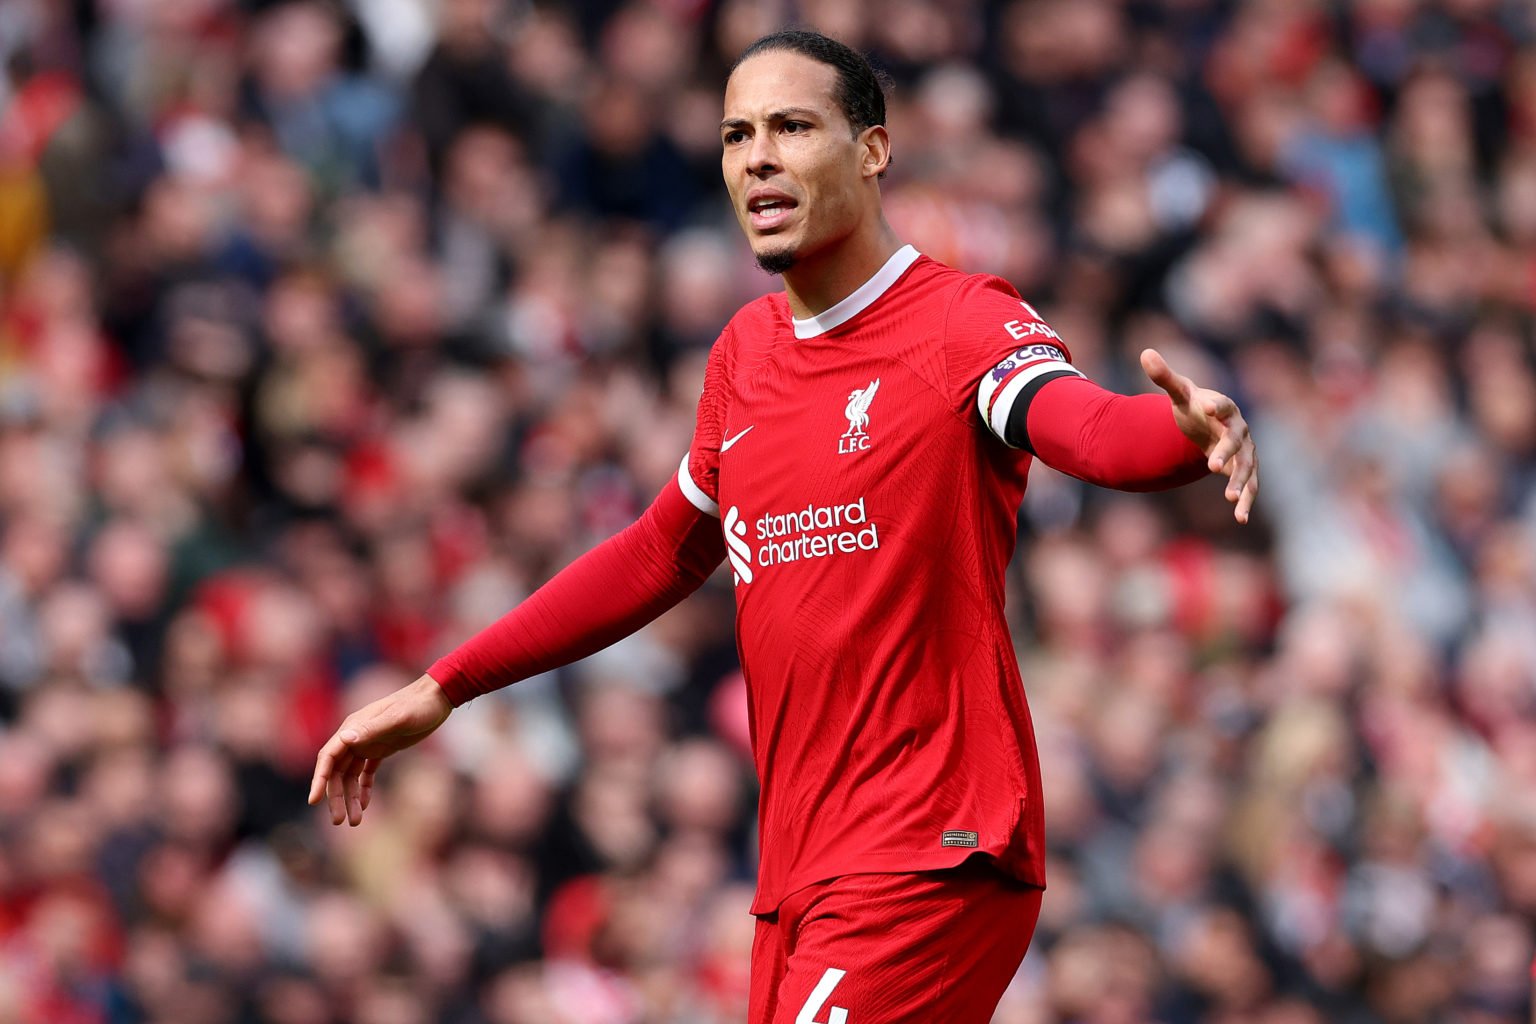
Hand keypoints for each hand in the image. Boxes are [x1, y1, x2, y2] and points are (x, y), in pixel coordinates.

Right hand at [308, 673, 453, 825]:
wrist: (437, 698)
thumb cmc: (418, 706)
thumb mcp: (398, 718)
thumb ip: (372, 729)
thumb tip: (345, 739)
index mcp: (353, 728)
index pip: (328, 757)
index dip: (319, 779)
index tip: (313, 800)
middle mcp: (356, 737)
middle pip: (337, 772)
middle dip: (335, 797)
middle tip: (338, 821)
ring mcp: (368, 743)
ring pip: (350, 776)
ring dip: (350, 798)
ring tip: (355, 822)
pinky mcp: (381, 748)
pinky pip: (365, 773)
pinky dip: (363, 789)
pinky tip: (365, 805)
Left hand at [1140, 348, 1258, 523]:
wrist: (1209, 422)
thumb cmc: (1193, 406)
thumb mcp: (1179, 393)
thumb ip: (1165, 377)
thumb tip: (1145, 353)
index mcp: (1223, 407)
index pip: (1222, 405)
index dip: (1215, 405)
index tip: (1205, 406)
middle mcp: (1239, 429)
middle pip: (1236, 440)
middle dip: (1226, 451)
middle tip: (1211, 464)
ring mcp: (1244, 450)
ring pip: (1247, 467)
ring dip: (1241, 482)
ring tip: (1230, 499)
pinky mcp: (1243, 469)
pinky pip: (1249, 485)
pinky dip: (1245, 500)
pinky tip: (1240, 518)